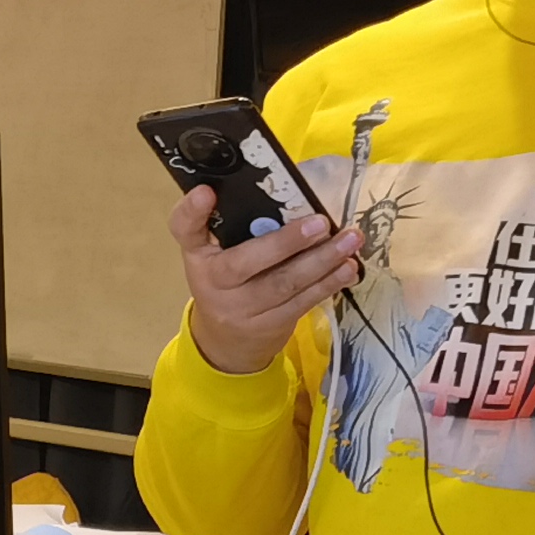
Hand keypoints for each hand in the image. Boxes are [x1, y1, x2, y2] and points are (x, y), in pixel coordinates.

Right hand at [168, 176, 357, 377]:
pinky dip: (328, 283)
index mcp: (198, 254)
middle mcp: (212, 282)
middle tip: (320, 223)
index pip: (184, 229)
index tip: (205, 192)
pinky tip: (348, 268)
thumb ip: (239, 224)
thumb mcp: (218, 252)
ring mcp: (240, 309)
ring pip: (283, 284)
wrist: (226, 343)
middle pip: (245, 262)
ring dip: (321, 262)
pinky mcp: (269, 326)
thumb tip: (291, 191)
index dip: (192, 211)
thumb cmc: (228, 281)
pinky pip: (302, 302)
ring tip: (350, 240)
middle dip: (286, 242)